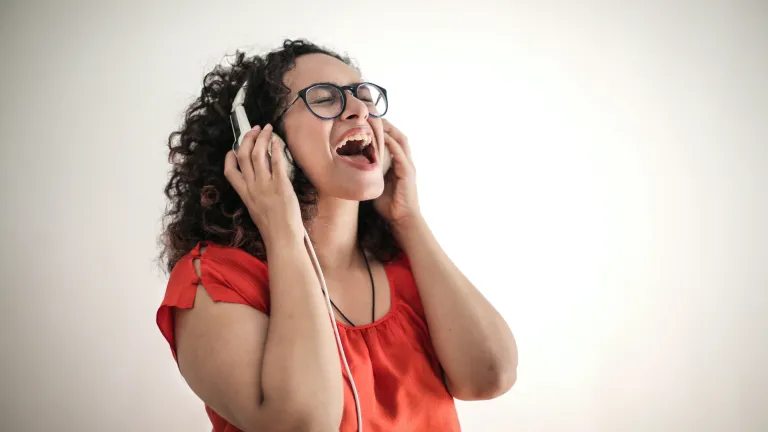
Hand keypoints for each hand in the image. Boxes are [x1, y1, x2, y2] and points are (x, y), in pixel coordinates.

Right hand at [224, 124, 303, 244]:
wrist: (282, 238)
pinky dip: (276, 148)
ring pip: (257, 154)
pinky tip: (278, 141)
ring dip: (262, 138)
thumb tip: (261, 183)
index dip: (229, 157)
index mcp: (245, 194)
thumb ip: (256, 195)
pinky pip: (276, 161)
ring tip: (267, 129)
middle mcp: (252, 187)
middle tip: (254, 129)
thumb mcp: (257, 211)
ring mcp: (265, 185)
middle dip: (247, 139)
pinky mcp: (280, 184)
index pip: (230, 172)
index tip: (233, 148)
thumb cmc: (273, 228)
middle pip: (243, 156)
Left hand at [373, 119, 420, 229]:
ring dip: (391, 130)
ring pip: (402, 141)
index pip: (394, 141)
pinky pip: (401, 154)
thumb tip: (352, 169)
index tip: (371, 121)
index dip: (384, 130)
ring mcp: (408, 166)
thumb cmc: (390, 205)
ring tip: (379, 121)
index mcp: (399, 164)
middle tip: (374, 115)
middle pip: (399, 136)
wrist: (402, 219)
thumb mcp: (376, 185)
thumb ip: (370, 174)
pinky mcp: (408, 173)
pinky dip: (392, 144)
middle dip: (388, 124)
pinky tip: (384, 137)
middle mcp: (405, 162)